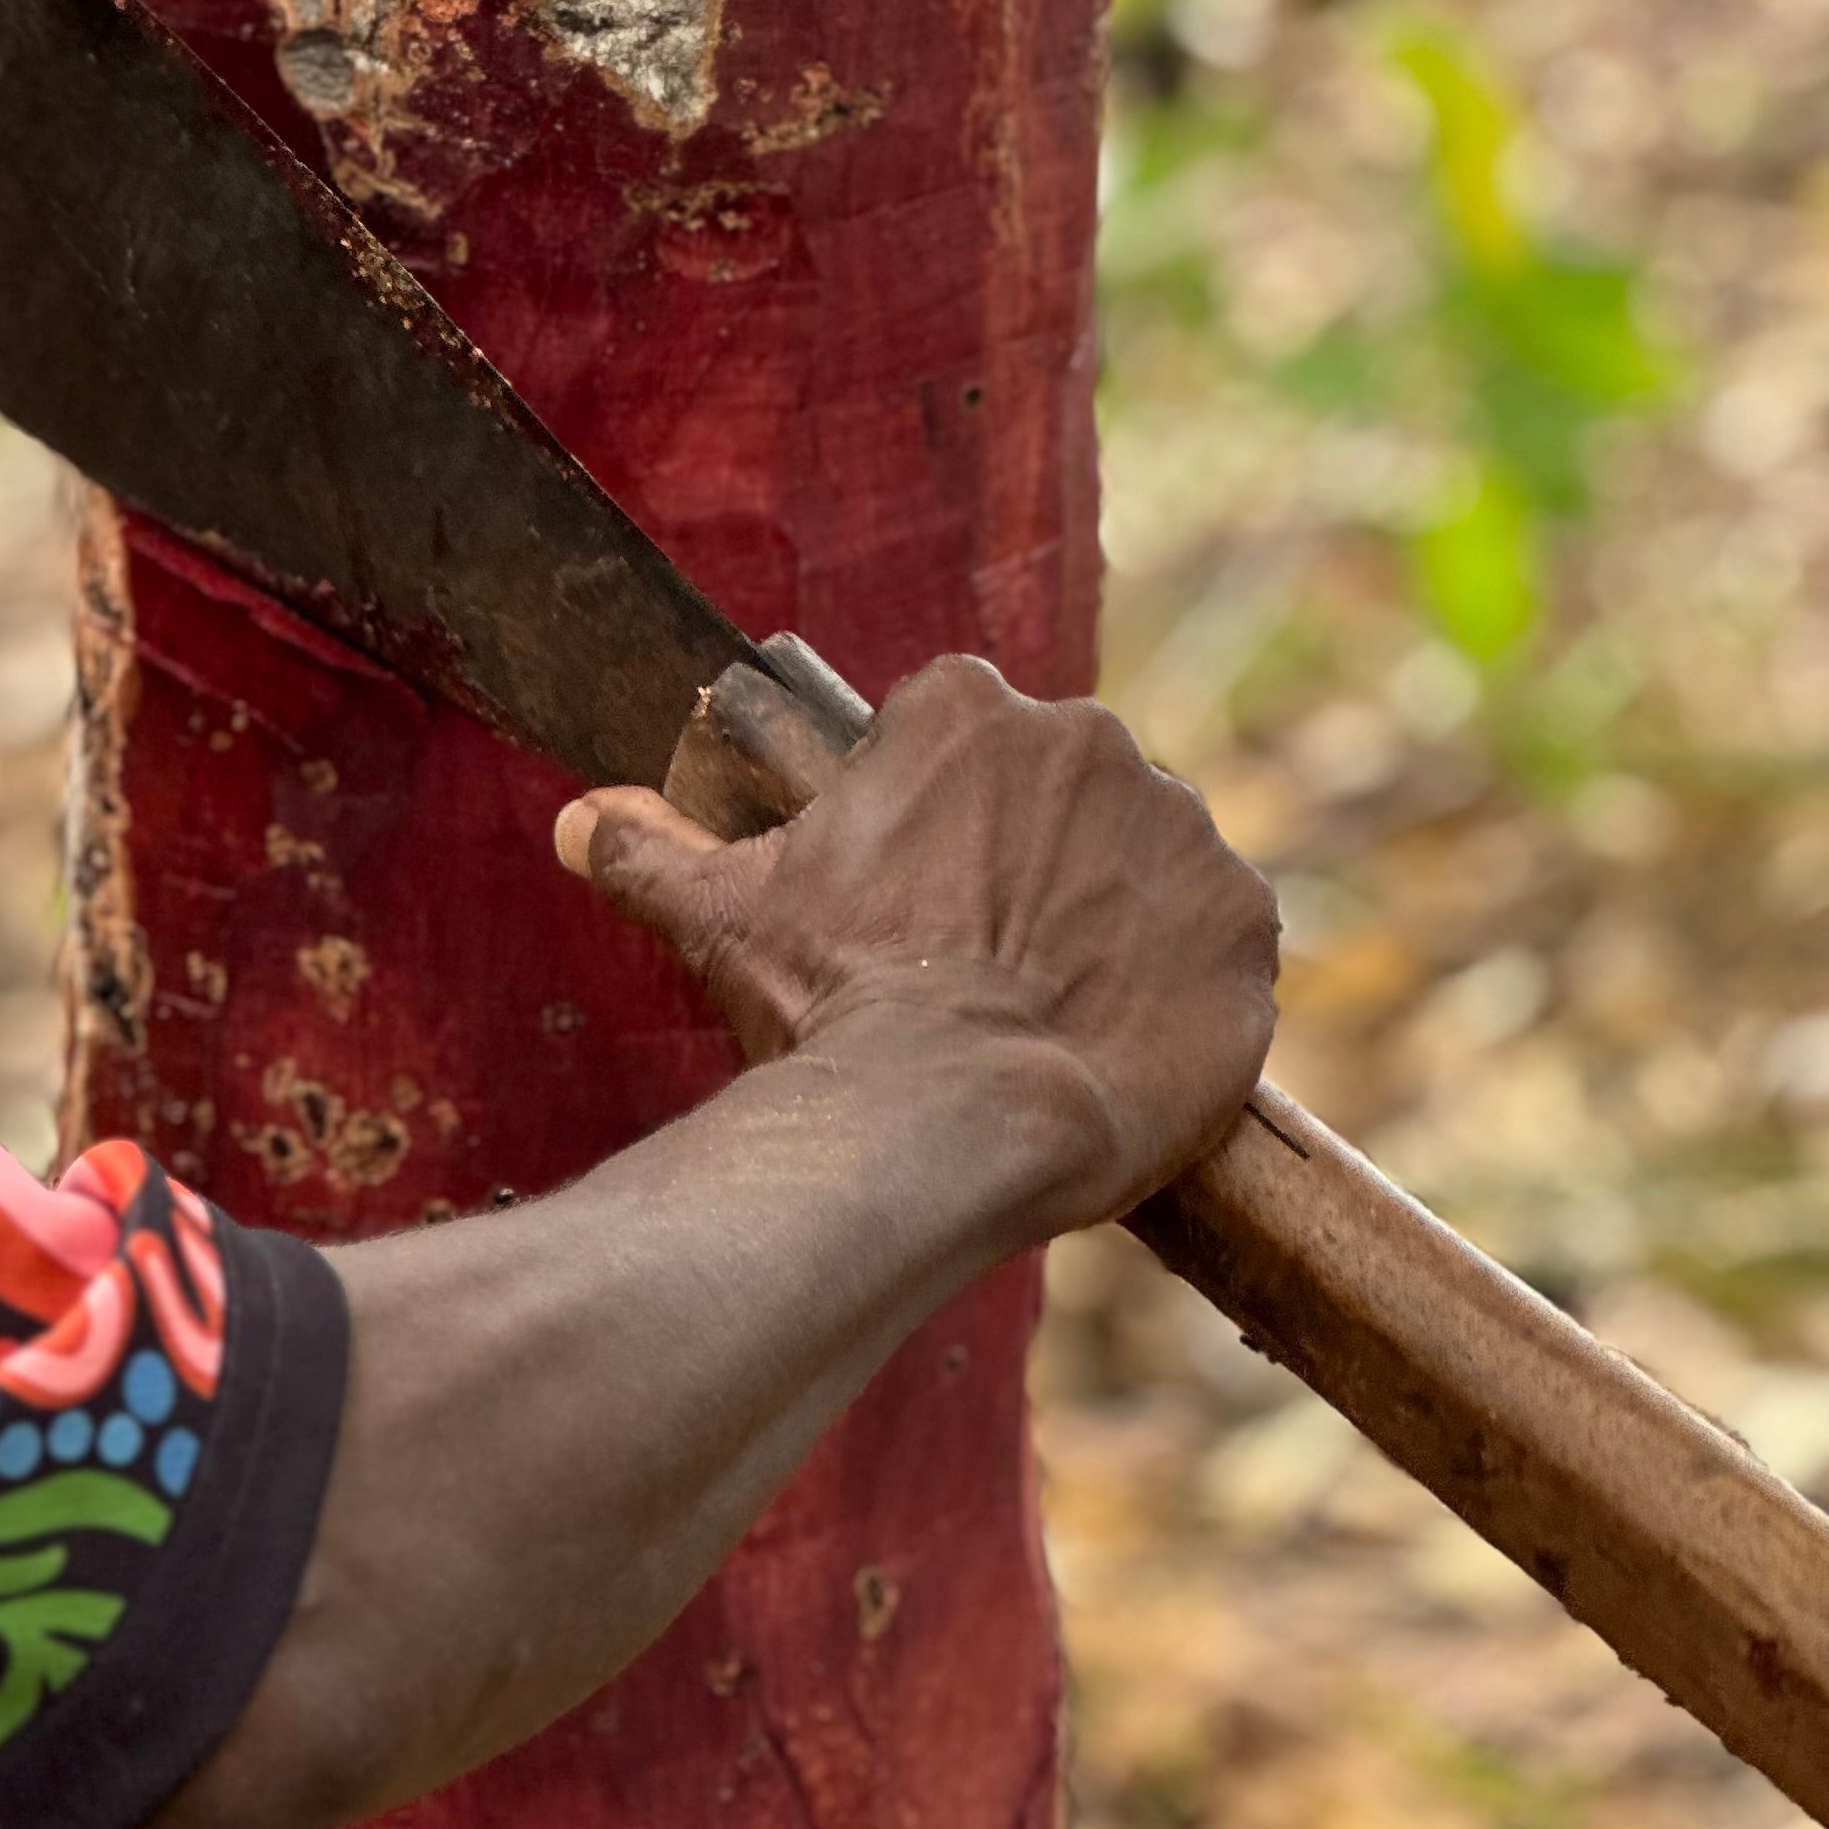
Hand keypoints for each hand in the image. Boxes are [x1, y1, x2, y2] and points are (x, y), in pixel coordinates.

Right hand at [556, 655, 1277, 1235]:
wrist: (953, 1118)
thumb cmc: (834, 1003)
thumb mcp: (720, 915)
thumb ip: (651, 848)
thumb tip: (582, 822)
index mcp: (965, 710)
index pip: (963, 734)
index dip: (940, 818)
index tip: (918, 893)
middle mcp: (1086, 739)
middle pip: (1065, 789)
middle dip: (1033, 860)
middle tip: (980, 961)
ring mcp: (1180, 829)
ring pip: (1146, 860)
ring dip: (1114, 917)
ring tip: (1052, 1012)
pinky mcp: (1246, 924)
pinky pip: (1225, 942)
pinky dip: (1189, 984)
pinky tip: (1129, 1040)